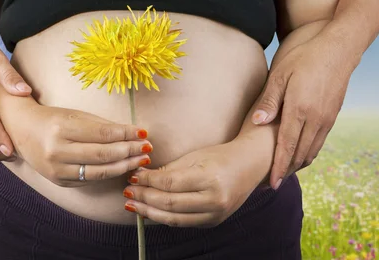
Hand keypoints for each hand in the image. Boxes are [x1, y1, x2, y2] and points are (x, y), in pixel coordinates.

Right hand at [10, 104, 152, 187]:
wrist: (22, 131)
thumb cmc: (54, 119)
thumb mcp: (76, 115)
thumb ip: (103, 125)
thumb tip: (134, 133)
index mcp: (62, 128)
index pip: (103, 134)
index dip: (126, 134)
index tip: (143, 133)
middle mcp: (57, 151)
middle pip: (103, 155)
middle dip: (129, 152)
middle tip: (147, 149)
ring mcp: (57, 169)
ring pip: (99, 172)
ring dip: (124, 166)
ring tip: (141, 160)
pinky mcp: (59, 181)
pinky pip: (90, 179)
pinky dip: (109, 174)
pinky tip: (122, 168)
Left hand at [121, 139, 269, 227]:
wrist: (250, 166)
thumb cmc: (221, 156)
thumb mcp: (195, 156)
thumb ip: (169, 169)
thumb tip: (142, 177)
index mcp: (210, 178)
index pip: (170, 184)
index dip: (148, 182)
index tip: (133, 177)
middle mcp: (214, 200)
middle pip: (170, 203)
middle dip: (144, 198)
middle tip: (128, 191)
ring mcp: (215, 214)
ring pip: (174, 219)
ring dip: (150, 212)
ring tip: (133, 205)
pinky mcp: (213, 222)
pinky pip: (183, 223)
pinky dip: (164, 217)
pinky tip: (150, 211)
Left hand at [251, 29, 356, 187]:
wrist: (339, 49)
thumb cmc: (305, 58)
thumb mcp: (280, 74)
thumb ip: (269, 100)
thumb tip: (257, 122)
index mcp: (300, 109)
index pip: (287, 146)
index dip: (278, 167)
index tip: (271, 183)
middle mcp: (316, 119)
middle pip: (300, 154)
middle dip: (286, 171)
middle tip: (272, 184)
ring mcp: (327, 119)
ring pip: (311, 151)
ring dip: (297, 164)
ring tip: (283, 173)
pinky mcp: (332, 116)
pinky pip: (319, 142)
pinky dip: (308, 153)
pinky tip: (299, 155)